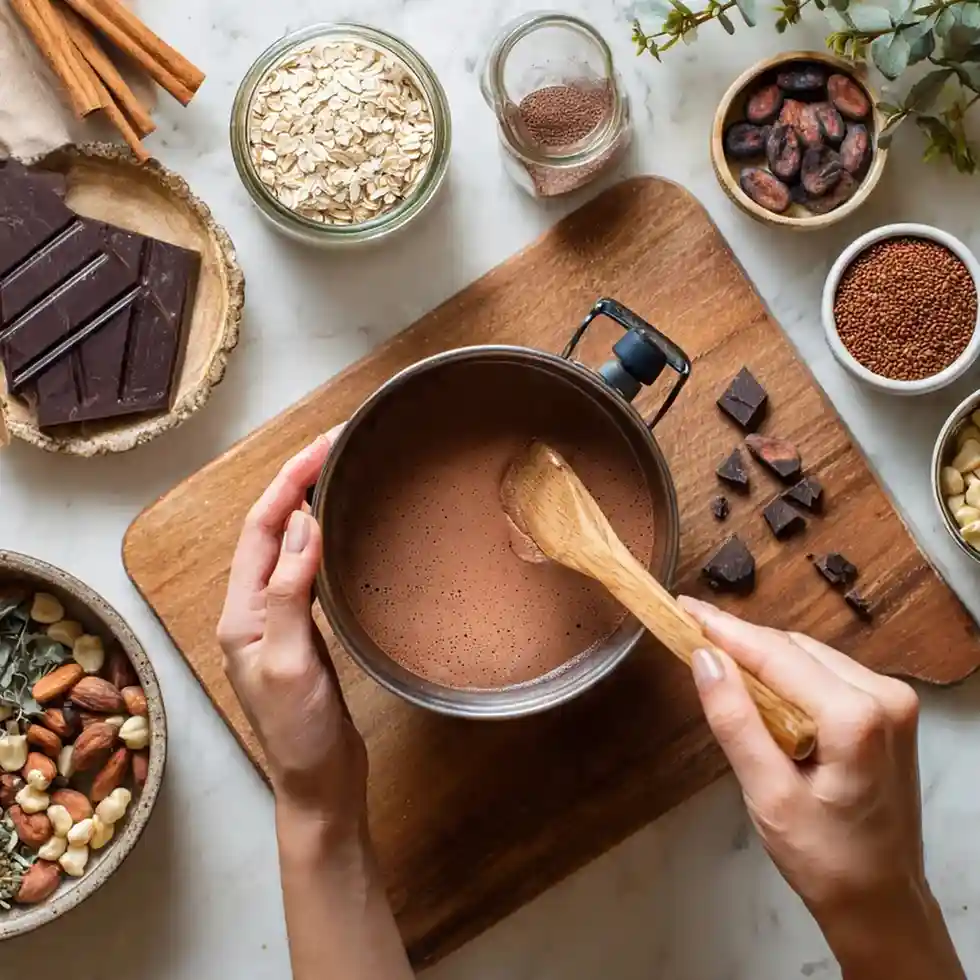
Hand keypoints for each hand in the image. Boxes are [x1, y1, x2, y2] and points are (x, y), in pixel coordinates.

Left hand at [218, 430, 366, 832]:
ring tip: (337, 472)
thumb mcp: (289, 661)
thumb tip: (303, 523)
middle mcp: (254, 609)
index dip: (288, 483)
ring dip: (308, 505)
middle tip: (336, 446)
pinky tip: (341, 529)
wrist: (319, 783)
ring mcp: (279, 620)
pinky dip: (322, 538)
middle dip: (297, 482)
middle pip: (271, 530)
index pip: (262, 530)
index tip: (321, 447)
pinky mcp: (305, 632)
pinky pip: (307, 571)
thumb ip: (289, 593)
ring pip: (289, 546)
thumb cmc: (299, 733)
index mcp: (242, 612)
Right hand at [681, 597, 963, 978]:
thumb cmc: (824, 858)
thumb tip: (704, 658)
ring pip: (809, 656)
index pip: (776, 654)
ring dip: (762, 658)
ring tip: (716, 662)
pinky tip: (759, 687)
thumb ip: (735, 721)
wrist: (881, 899)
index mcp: (857, 717)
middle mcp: (884, 695)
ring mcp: (892, 700)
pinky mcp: (888, 710)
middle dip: (740, 642)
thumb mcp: (768, 794)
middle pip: (794, 648)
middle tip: (688, 635)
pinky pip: (826, 673)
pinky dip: (788, 675)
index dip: (723, 629)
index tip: (682, 608)